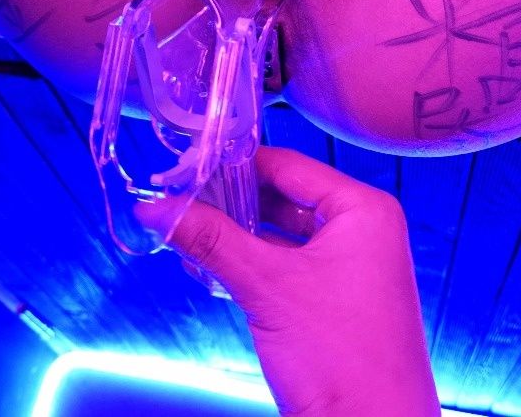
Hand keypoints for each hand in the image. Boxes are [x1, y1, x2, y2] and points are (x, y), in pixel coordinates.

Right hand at [135, 145, 439, 416]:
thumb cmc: (339, 356)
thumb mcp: (266, 288)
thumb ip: (211, 240)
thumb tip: (155, 208)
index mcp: (363, 209)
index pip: (288, 165)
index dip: (234, 164)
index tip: (187, 166)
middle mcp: (364, 228)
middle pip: (286, 196)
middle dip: (233, 200)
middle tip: (180, 197)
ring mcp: (355, 264)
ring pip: (286, 231)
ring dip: (241, 232)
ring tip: (190, 226)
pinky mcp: (340, 297)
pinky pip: (292, 262)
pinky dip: (257, 261)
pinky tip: (216, 263)